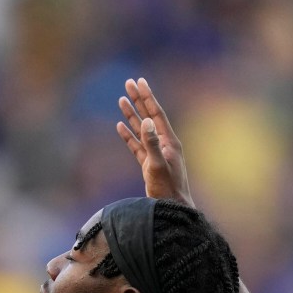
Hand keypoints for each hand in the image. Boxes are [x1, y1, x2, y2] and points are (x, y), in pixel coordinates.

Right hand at [116, 76, 194, 205]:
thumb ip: (151, 143)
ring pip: (141, 130)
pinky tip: (120, 126)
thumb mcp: (157, 166)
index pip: (156, 114)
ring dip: (131, 115)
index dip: (147, 97)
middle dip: (138, 100)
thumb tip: (146, 120)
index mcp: (169, 142)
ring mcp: (156, 154)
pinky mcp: (148, 164)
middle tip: (129, 83)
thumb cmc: (167, 190)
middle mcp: (164, 144)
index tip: (139, 82)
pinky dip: (128, 136)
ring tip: (121, 99)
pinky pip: (136, 146)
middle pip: (148, 117)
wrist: (172, 210)